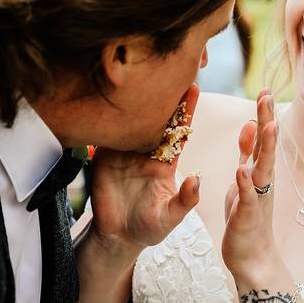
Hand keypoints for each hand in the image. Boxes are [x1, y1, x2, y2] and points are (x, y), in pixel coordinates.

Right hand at [89, 83, 200, 248]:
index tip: (194, 86)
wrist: (117, 237)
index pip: (179, 131)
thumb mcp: (169, 219)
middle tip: (171, 65)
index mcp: (166, 163)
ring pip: (132, 122)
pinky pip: (108, 134)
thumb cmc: (147, 229)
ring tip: (141, 73)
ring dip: (135, 100)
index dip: (186, 109)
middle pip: (156, 119)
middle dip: (163, 94)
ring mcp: (125, 153)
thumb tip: (198, 180)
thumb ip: (185, 201)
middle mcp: (147, 153)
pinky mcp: (105, 158)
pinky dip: (109, 117)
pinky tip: (111, 96)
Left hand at [221, 89, 280, 285]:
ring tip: (266, 125)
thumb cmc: (247, 217)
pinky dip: (245, 184)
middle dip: (267, 121)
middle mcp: (262, 182)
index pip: (263, 138)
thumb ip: (248, 154)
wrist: (253, 258)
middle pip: (266, 147)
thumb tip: (252, 123)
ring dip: (264, 147)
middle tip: (267, 95)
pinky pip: (247, 198)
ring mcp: (256, 198)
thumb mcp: (245, 179)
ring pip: (262, 168)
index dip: (264, 115)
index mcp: (259, 172)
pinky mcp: (247, 216)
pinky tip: (242, 170)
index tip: (264, 89)